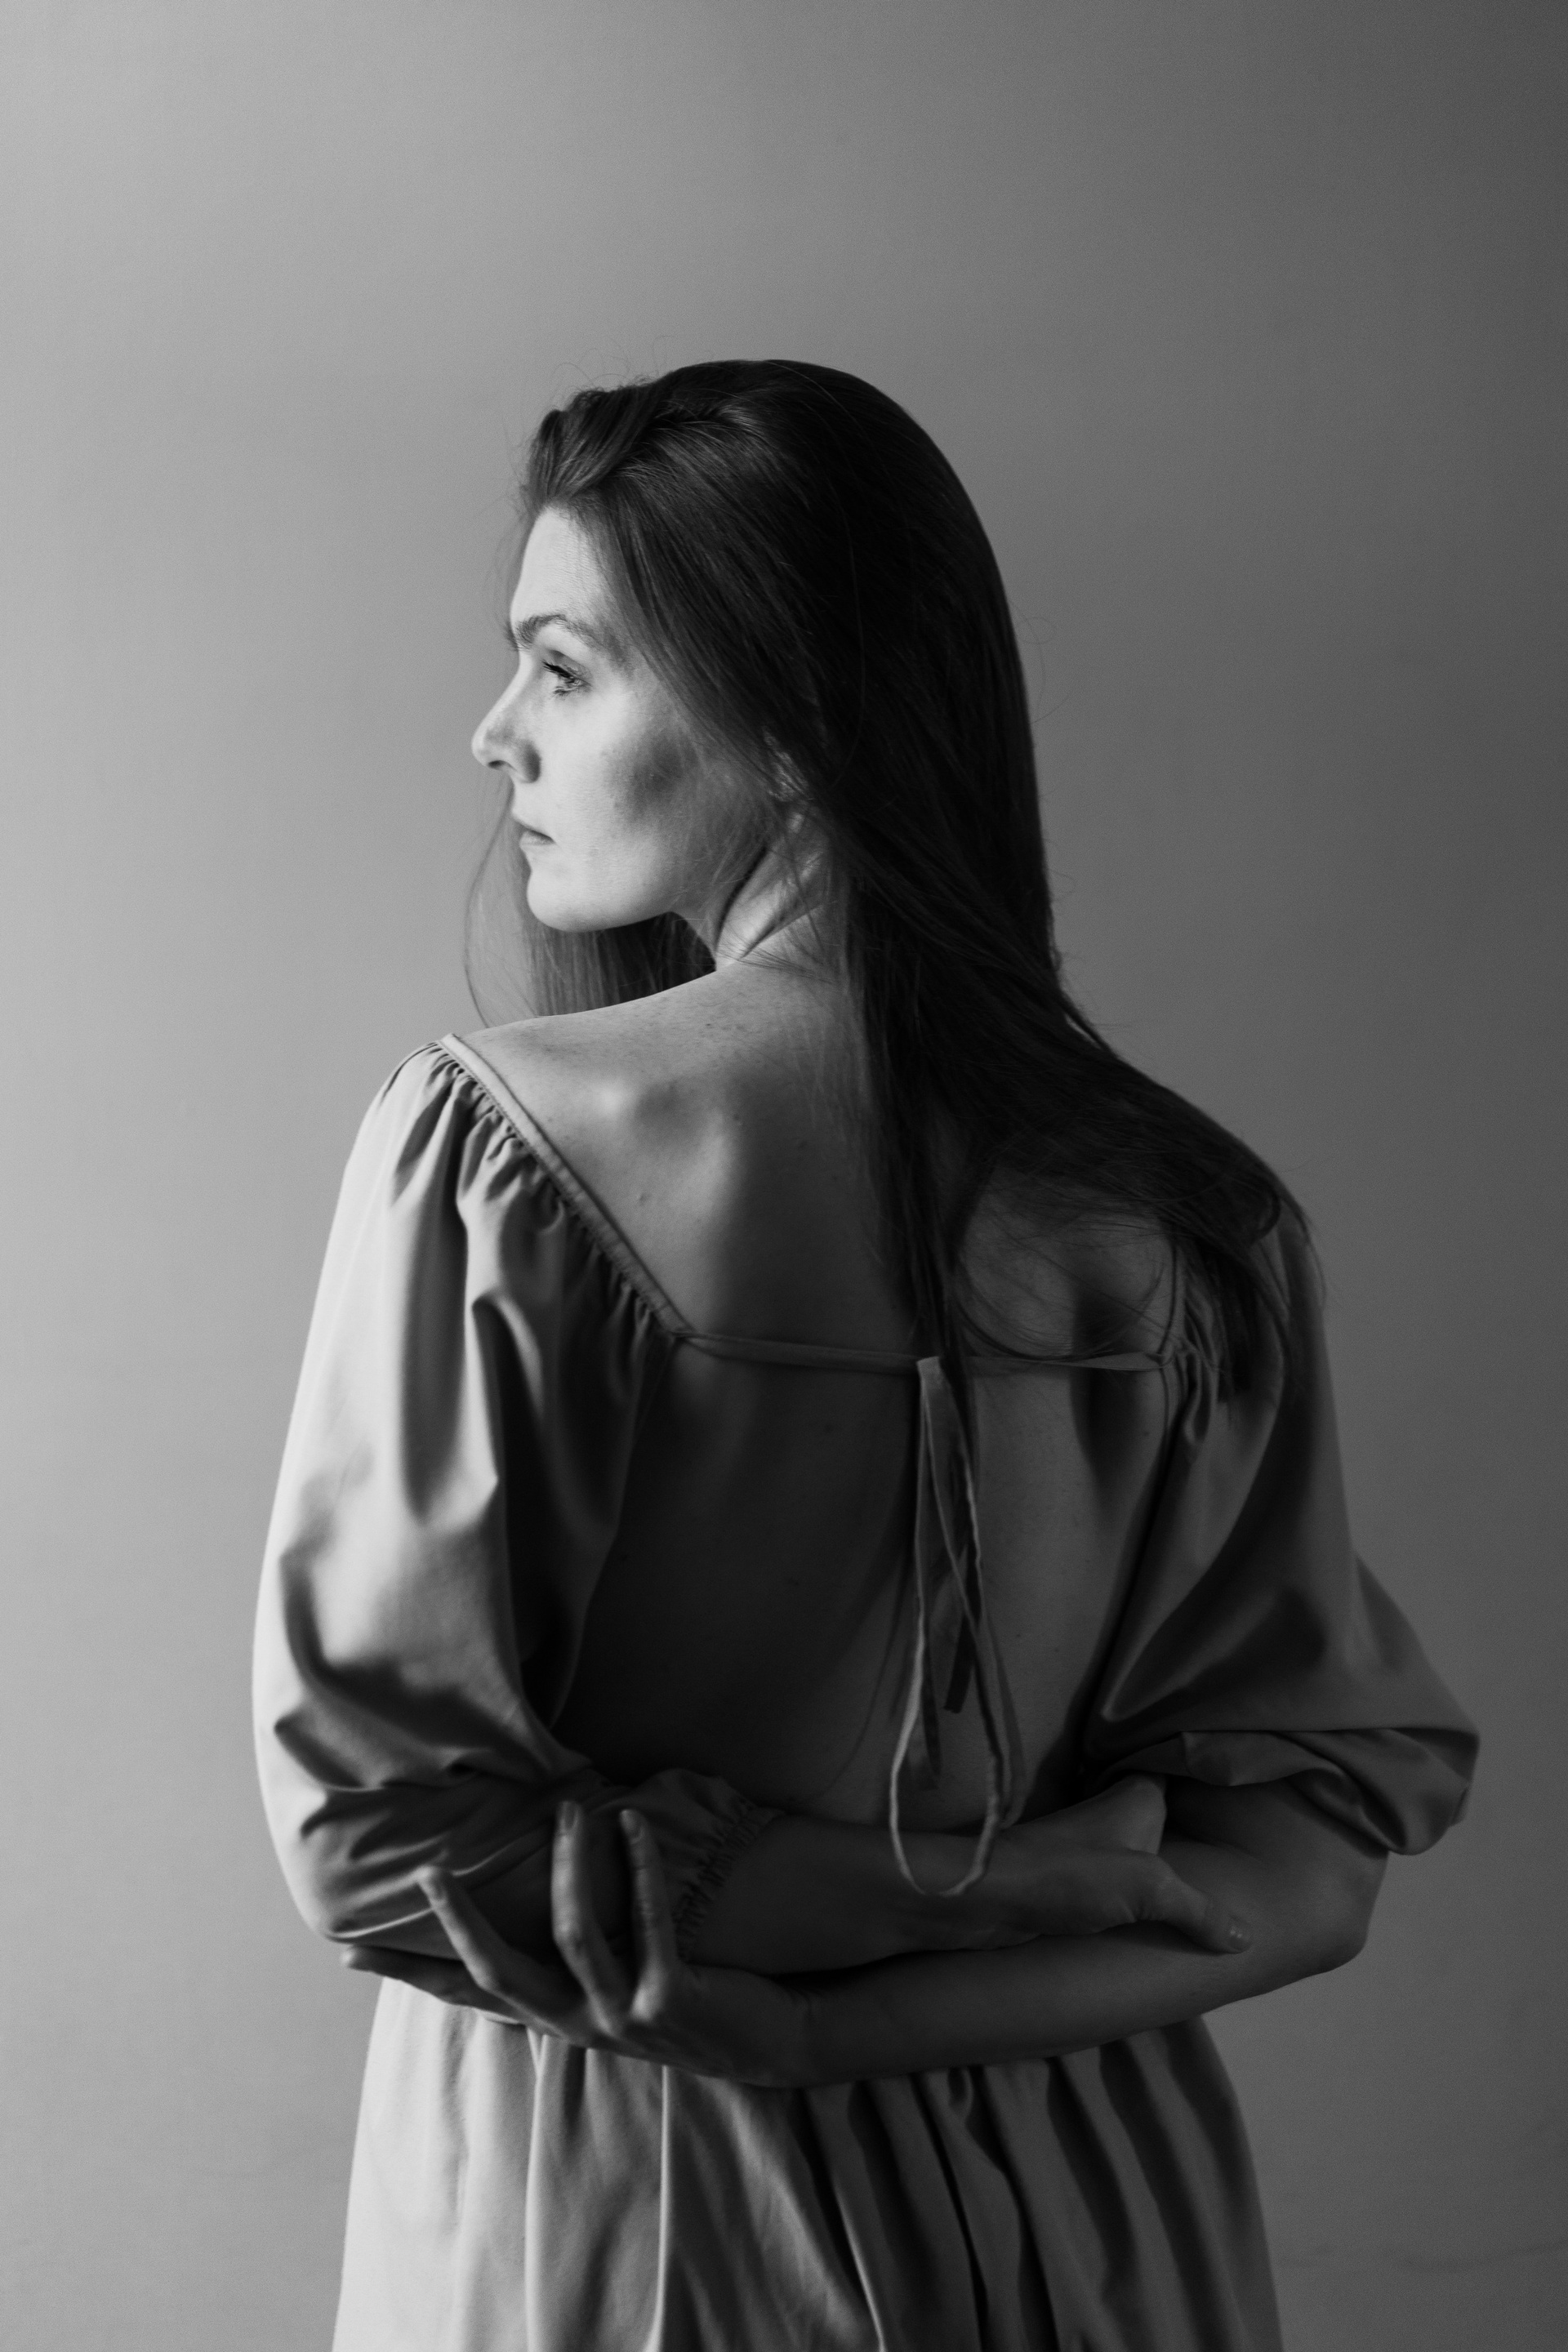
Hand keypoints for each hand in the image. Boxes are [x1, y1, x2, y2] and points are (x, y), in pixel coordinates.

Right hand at [342, 1802, 816, 2088]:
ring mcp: (624, 2017)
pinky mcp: (673, 1999)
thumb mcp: (614, 1984)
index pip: (468, 1994)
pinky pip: (647, 1923)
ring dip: (569, 1866)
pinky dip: (637, 1867)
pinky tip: (633, 1825)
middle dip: (463, 1921)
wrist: (768, 2040)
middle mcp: (579, 2024)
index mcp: (555, 2017)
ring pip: (574, 1935)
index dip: (412, 1972)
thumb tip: (527, 1888)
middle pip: (500, 1973)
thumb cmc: (684, 1995)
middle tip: (432, 1868)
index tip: (349, 1950)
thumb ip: (568, 1954)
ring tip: (569, 1810)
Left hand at [972, 1779, 1250, 1954]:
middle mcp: (1116, 1811)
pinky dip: (1137, 1894)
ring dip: (1165, 1868)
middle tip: (1242, 1850)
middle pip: (1167, 1818)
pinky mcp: (1073, 1875)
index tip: (1239, 1781)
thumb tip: (1247, 1938)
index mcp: (1138, 1795)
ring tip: (1213, 1886)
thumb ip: (1201, 1911)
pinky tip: (1158, 1915)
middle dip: (1194, 1832)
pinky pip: (1119, 1881)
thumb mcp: (1151, 1892)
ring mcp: (1093, 1844)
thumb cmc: (1072, 1874)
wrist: (994, 1895)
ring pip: (1142, 1851)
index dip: (1203, 1774)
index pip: (1178, 1770)